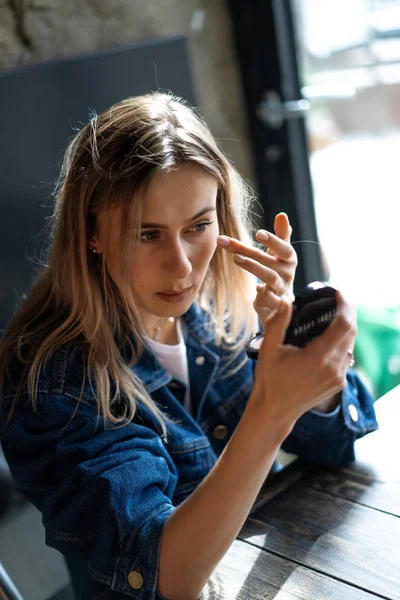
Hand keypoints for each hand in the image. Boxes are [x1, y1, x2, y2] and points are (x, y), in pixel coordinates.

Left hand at [216, 213, 296, 322]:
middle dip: (248, 251)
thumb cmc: (277, 272)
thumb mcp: (280, 253)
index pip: (284, 248)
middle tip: (229, 243)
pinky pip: (273, 299)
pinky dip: (266, 295)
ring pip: (269, 277)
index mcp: (288, 259)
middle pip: (267, 260)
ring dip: (253, 267)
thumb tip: (282, 215)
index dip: (273, 240)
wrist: (280, 303)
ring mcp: (282, 288)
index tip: (258, 233)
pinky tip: (257, 289)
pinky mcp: (275, 304)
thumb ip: (282, 235)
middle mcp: (287, 273)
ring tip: (236, 258)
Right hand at [248, 290, 356, 429]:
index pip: (344, 323)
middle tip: (337, 298)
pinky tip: (330, 336)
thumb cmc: (269, 379)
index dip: (345, 304)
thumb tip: (286, 300)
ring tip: (333, 314)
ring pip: (351, 344)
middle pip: (351, 331)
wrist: (274, 410)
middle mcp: (333, 367)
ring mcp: (338, 377)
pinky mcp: (338, 383)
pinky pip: (347, 356)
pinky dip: (342, 342)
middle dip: (348, 311)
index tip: (338, 291)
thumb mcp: (269, 349)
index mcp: (317, 357)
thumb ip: (278, 323)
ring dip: (346, 326)